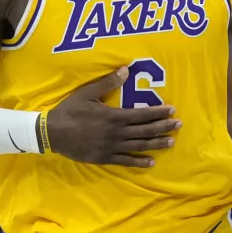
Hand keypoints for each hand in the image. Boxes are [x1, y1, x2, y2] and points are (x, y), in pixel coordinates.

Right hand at [45, 67, 180, 167]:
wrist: (53, 133)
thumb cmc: (70, 110)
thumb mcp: (87, 93)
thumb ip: (108, 83)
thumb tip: (126, 70)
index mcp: (114, 116)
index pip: (142, 114)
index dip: (158, 112)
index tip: (172, 110)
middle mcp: (117, 133)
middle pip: (145, 130)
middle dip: (163, 127)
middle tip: (179, 125)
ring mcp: (111, 147)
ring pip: (139, 146)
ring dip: (156, 144)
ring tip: (171, 142)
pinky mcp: (104, 158)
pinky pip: (125, 161)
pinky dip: (139, 162)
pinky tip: (151, 162)